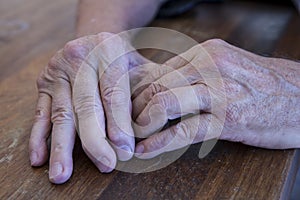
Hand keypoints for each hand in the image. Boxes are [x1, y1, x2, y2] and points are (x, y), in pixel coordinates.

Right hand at [29, 32, 152, 182]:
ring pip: (61, 113)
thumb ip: (148, 92)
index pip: (113, 93)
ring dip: (61, 147)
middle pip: (85, 106)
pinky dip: (39, 137)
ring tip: (61, 174)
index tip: (125, 151)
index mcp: (108, 49)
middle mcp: (79, 56)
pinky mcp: (44, 82)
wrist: (96, 39)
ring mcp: (57, 69)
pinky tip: (40, 159)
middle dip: (95, 141)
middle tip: (105, 165)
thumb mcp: (140, 66)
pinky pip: (40, 113)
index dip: (119, 125)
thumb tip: (150, 132)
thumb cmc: (123, 60)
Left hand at [132, 39, 299, 158]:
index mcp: (206, 53)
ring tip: (132, 137)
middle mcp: (209, 67)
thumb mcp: (225, 69)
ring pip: (164, 102)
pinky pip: (184, 129)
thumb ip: (193, 75)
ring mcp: (219, 92)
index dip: (135, 92)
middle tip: (124, 124)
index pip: (156, 71)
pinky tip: (146, 150)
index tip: (125, 107)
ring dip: (142, 123)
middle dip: (133, 109)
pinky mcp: (228, 119)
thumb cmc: (260, 85)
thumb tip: (158, 85)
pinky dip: (160, 142)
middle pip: (155, 85)